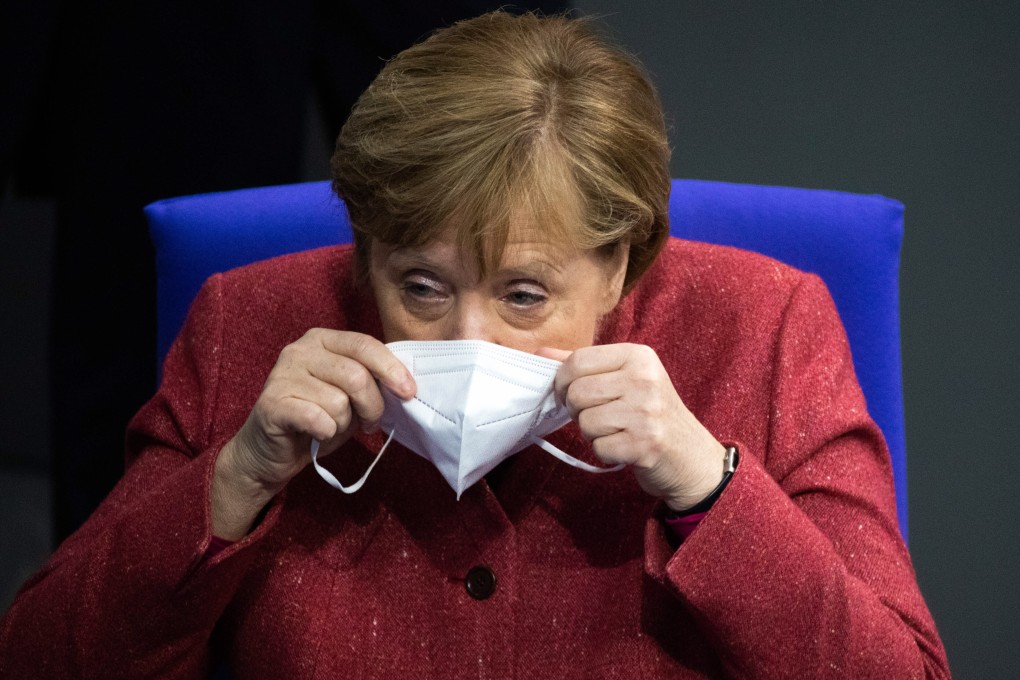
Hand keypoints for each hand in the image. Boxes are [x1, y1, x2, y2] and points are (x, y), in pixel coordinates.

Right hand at [212, 330, 414, 538]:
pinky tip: (316, 434)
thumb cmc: (316, 419)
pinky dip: (325, 433)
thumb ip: (370, 381)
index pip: (364, 345)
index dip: (391, 369)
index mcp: (322, 340)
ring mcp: (282, 375)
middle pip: (356, 376)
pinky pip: (318, 419)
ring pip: (339, 402)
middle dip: (372, 406)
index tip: (409, 392)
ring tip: (331, 427)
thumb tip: (404, 385)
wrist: (270, 451)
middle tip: (369, 424)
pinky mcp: (271, 403)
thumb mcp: (349, 395)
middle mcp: (299, 350)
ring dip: (344, 424)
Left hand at [539, 344, 725, 511]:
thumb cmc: (650, 412)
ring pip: (584, 421)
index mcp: (638, 356)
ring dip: (593, 432)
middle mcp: (645, 379)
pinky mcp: (645, 444)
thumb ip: (582, 364)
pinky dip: (605, 451)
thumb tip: (540, 354)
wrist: (690, 454)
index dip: (563, 381)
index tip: (571, 392)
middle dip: (578, 410)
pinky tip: (624, 446)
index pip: (577, 360)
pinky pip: (599, 447)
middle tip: (600, 415)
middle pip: (577, 392)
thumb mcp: (624, 378)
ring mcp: (647, 412)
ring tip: (616, 429)